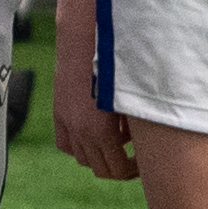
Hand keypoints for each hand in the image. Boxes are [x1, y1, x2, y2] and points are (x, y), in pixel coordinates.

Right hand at [50, 26, 135, 183]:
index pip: (118, 169)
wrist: (87, 37)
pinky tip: (93, 134)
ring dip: (100, 156)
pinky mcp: (59, 112)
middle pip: (101, 169)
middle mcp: (82, 132)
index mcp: (102, 132)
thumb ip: (138, 124)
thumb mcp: (133, 97)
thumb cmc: (118, 63)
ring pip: (82, 159)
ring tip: (116, 141)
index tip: (145, 163)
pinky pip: (65, 144)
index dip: (134, 171)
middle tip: (135, 158)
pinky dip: (79, 146)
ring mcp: (67, 123)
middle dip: (119, 167)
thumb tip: (148, 139)